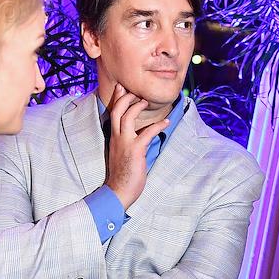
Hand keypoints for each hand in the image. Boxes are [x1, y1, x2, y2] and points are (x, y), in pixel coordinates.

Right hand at [103, 83, 169, 209]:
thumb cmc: (122, 175)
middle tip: (136, 91)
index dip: (117, 99)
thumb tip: (138, 135)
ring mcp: (125, 143)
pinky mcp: (135, 150)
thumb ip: (127, 142)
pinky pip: (146, 133)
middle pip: (117, 110)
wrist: (118, 191)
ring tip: (147, 102)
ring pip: (127, 117)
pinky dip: (157, 126)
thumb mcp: (122, 154)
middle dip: (126, 97)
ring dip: (138, 107)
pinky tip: (166, 122)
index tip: (122, 88)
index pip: (112, 113)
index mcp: (113, 138)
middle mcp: (117, 138)